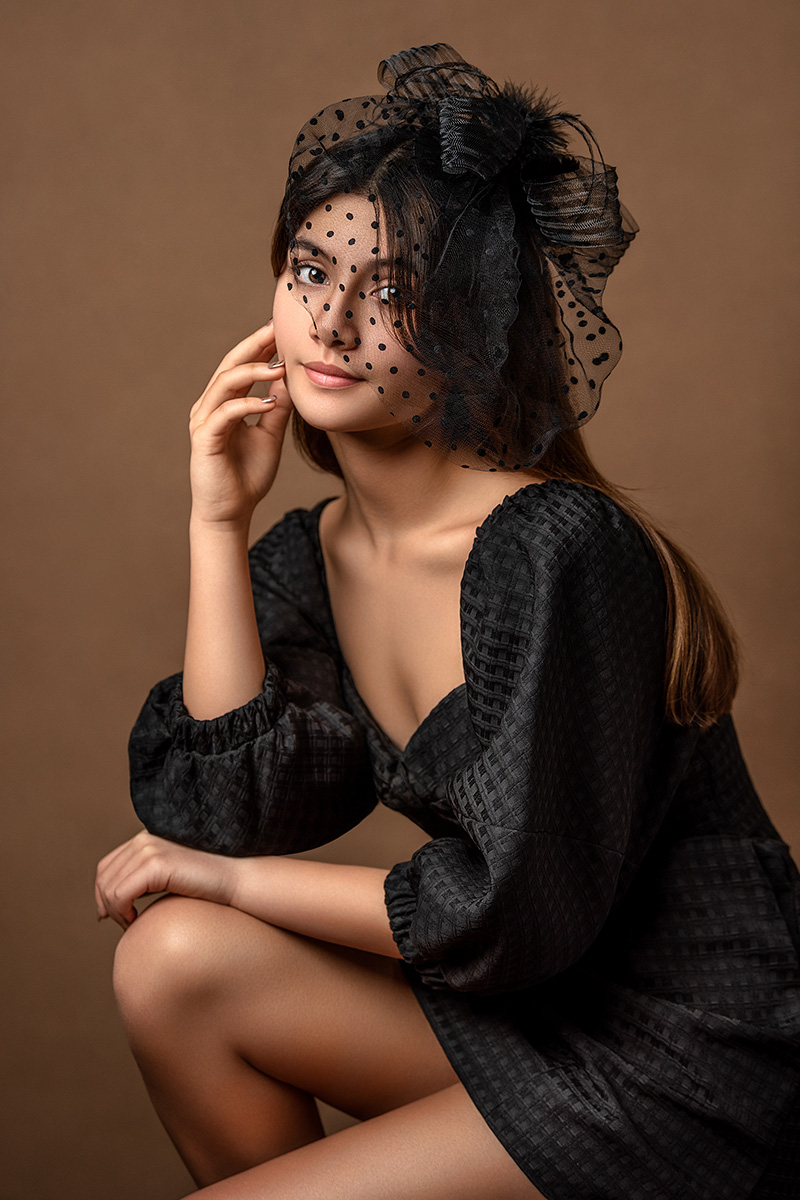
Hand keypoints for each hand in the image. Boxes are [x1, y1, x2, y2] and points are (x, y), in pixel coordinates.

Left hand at [94, 830, 241, 929]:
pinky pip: (120, 894)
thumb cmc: (204, 885)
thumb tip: (108, 906)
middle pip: (103, 878)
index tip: (110, 916)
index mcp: (145, 838)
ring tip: (133, 924)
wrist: (233, 880)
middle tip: (126, 925)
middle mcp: (144, 839)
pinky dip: (123, 912)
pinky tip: (137, 920)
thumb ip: (143, 880)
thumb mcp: (168, 877)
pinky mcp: (156, 864)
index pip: (105, 866)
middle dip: (108, 906)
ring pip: (109, 889)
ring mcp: (149, 849)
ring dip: (117, 913)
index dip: (102, 894)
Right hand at [188, 321, 292, 528]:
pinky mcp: (204, 439)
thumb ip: (278, 408)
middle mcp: (210, 407)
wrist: (230, 512)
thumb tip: (292, 380)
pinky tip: (270, 403)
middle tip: (277, 329)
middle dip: (254, 346)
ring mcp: (204, 421)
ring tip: (280, 368)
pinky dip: (247, 405)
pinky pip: (225, 414)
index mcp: (224, 404)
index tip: (283, 330)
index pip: (241, 366)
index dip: (260, 347)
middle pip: (230, 365)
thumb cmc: (248, 476)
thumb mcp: (270, 436)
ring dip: (253, 372)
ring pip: (224, 384)